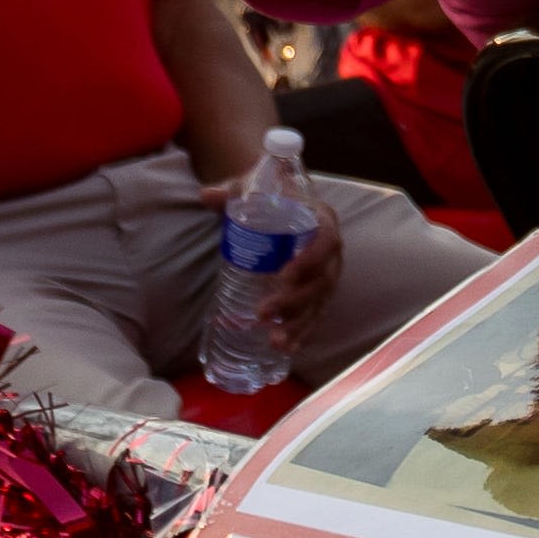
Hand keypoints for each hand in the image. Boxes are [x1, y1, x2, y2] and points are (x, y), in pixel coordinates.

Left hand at [198, 167, 346, 332]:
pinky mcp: (316, 293)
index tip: (283, 276)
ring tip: (275, 341)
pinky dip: (302, 333)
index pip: (326, 241)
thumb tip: (208, 195)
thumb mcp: (250, 189)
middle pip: (321, 281)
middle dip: (294, 301)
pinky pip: (315, 315)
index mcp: (322, 220)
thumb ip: (229, 193)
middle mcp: (330, 251)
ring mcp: (326, 275)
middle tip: (263, 312)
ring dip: (299, 324)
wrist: (281, 206)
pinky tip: (286, 349)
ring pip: (318, 303)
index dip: (309, 261)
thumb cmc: (268, 197)